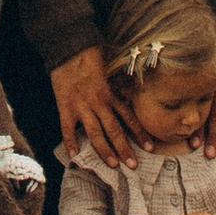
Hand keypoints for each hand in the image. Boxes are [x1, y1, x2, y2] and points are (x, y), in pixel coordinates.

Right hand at [52, 47, 136, 168]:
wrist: (69, 48)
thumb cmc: (89, 56)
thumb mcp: (108, 69)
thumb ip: (116, 85)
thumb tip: (128, 95)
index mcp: (110, 94)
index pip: (129, 117)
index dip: (140, 133)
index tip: (150, 147)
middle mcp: (99, 102)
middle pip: (114, 130)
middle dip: (125, 149)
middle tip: (134, 165)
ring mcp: (82, 106)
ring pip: (95, 133)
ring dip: (105, 151)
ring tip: (113, 165)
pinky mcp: (66, 106)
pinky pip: (68, 129)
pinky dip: (70, 143)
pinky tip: (75, 156)